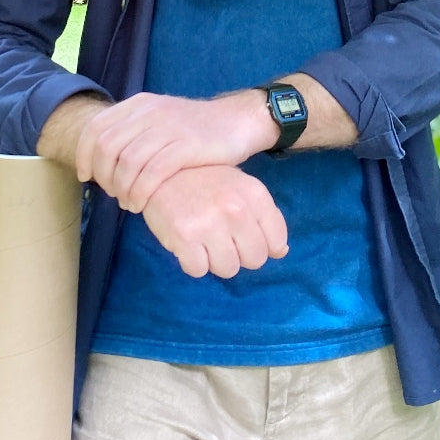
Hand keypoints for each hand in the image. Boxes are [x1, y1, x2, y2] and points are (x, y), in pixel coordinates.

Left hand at [76, 90, 271, 212]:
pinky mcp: (186, 146)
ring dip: (121, 189)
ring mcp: (168, 128)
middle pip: (106, 147)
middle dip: (103, 176)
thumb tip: (100, 158)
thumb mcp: (159, 119)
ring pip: (126, 163)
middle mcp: (149, 112)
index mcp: (139, 104)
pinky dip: (140, 192)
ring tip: (128, 202)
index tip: (85, 176)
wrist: (236, 122)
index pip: (96, 128)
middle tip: (111, 194)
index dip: (84, 155)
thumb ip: (132, 132)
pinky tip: (141, 203)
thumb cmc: (194, 129)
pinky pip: (151, 173)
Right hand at [141, 165, 288, 278]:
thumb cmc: (203, 180)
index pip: (276, 241)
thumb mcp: (239, 187)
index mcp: (254, 194)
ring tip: (202, 238)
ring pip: (228, 269)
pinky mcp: (184, 237)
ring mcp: (210, 223)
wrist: (159, 169)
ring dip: (214, 260)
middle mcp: (236, 209)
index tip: (242, 235)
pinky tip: (186, 242)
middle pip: (254, 260)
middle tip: (220, 237)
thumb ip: (263, 217)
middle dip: (238, 254)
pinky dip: (191, 263)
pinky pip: (198, 271)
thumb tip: (281, 252)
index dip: (260, 245)